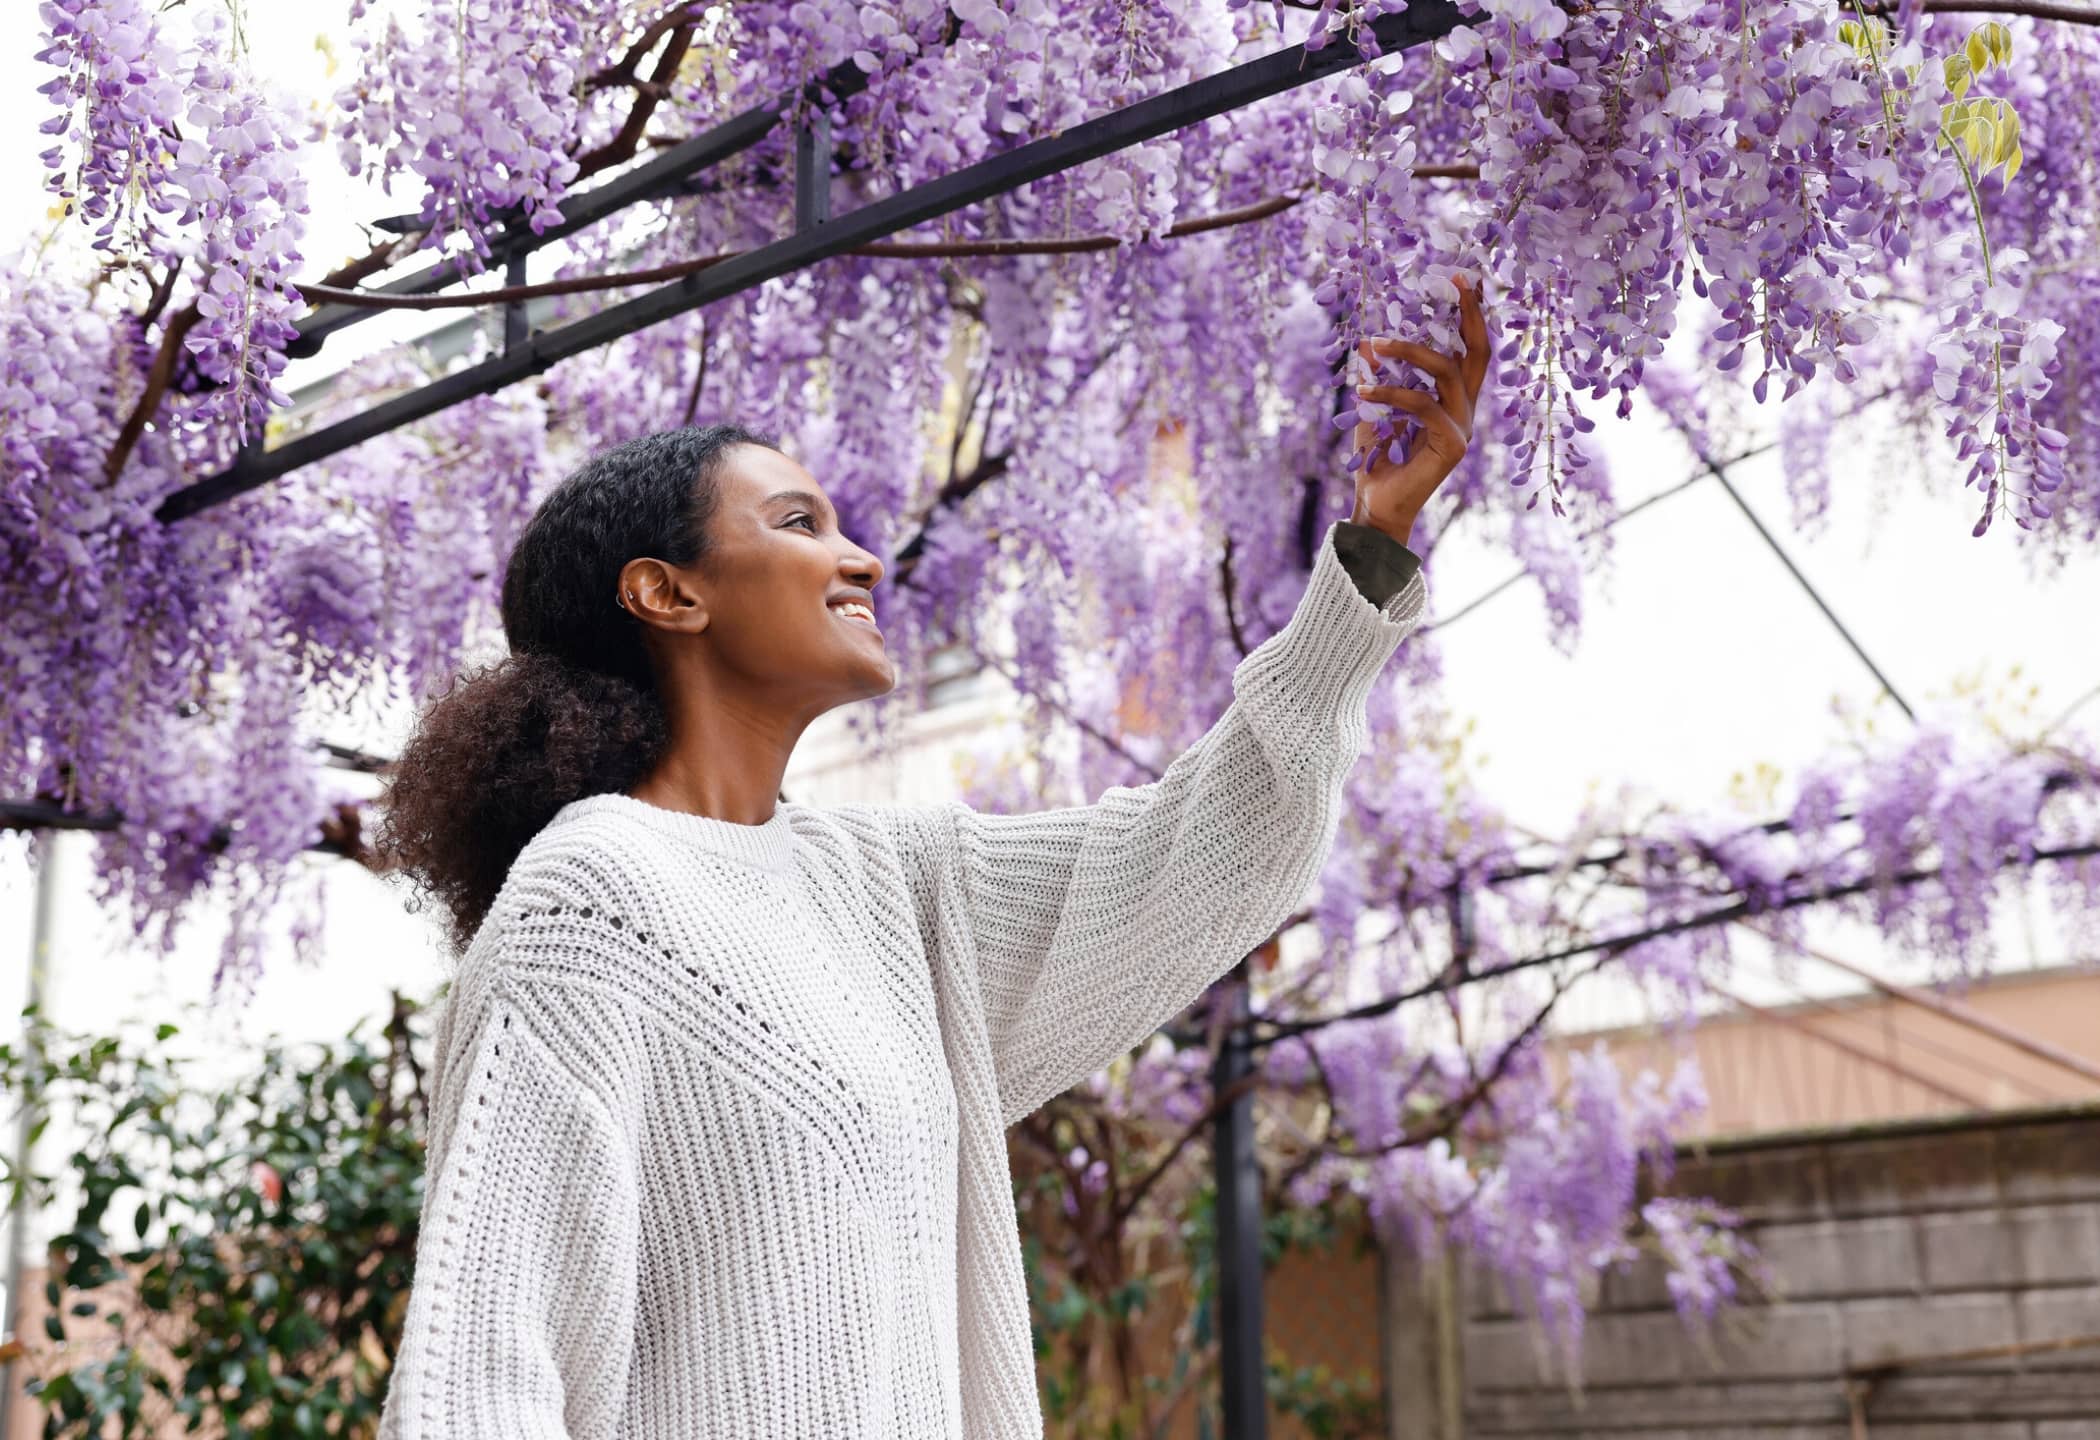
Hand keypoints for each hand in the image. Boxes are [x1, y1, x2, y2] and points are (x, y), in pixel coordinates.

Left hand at [1348, 273, 1489, 546]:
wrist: (1376, 505)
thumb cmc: (1377, 459)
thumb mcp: (1373, 407)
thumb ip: (1376, 375)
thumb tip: (1367, 339)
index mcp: (1454, 400)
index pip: (1469, 350)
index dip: (1469, 314)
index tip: (1457, 277)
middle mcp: (1466, 411)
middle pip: (1477, 353)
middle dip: (1468, 314)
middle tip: (1452, 280)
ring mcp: (1463, 428)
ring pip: (1447, 373)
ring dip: (1409, 353)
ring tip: (1374, 345)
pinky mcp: (1453, 445)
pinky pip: (1423, 405)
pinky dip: (1392, 391)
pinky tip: (1363, 388)